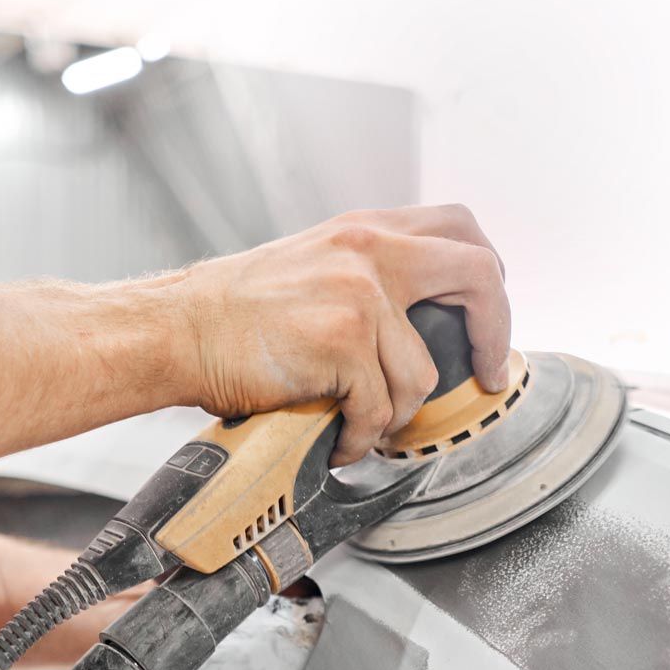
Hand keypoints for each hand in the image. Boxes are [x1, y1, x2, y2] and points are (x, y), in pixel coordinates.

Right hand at [172, 205, 511, 464]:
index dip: (490, 277)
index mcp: (366, 230)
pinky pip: (379, 410)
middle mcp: (370, 250)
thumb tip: (421, 325)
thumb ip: (367, 276)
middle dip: (494, 335)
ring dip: (394, 414)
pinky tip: (335, 439)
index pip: (461, 230)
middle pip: (479, 275)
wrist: (176, 330)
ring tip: (358, 426)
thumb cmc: (233, 314)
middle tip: (488, 374)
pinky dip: (359, 438)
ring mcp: (359, 294)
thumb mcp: (312, 265)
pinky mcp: (341, 340)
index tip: (485, 323)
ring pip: (422, 374)